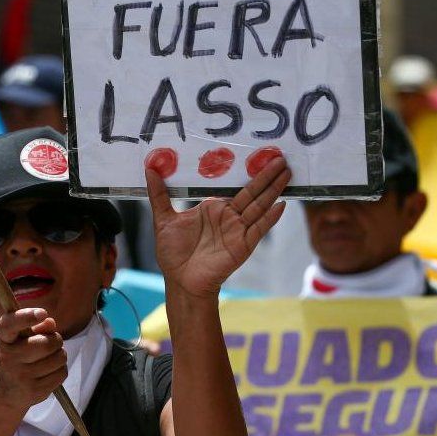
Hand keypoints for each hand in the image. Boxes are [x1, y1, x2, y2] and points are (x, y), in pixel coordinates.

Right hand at [0, 308, 67, 409]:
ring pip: (58, 358)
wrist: (5, 392)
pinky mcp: (34, 391)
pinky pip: (61, 373)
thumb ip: (36, 328)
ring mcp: (20, 376)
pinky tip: (50, 371)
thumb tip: (50, 323)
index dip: (26, 316)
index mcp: (3, 340)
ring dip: (60, 355)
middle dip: (56, 340)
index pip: (9, 324)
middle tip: (53, 342)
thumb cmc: (16, 358)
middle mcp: (8, 358)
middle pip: (46, 343)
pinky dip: (60, 369)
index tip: (42, 313)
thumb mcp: (19, 339)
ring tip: (51, 358)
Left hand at [145, 155, 290, 297]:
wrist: (180, 281)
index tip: (258, 154)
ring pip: (259, 206)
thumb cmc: (173, 253)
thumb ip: (159, 194)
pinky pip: (259, 229)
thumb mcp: (163, 219)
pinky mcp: (243, 245)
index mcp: (213, 209)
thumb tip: (149, 168)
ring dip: (273, 190)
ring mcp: (238, 230)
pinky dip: (270, 218)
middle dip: (266, 175)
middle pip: (252, 192)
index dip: (246, 172)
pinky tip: (281, 205)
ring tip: (287, 172)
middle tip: (280, 157)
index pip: (233, 186)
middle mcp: (229, 217)